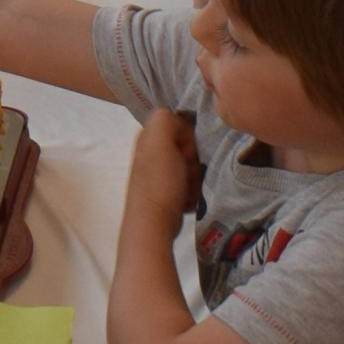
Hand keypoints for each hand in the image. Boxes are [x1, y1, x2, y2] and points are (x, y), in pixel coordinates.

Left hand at [124, 108, 203, 227]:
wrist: (154, 223)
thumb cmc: (159, 182)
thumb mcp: (160, 141)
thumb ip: (166, 120)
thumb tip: (180, 122)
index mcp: (149, 137)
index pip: (181, 125)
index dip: (189, 138)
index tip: (188, 153)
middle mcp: (152, 152)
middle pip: (189, 147)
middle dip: (193, 160)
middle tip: (187, 173)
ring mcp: (160, 173)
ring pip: (192, 167)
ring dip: (195, 178)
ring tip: (187, 190)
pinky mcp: (168, 192)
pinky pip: (190, 184)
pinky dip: (192, 191)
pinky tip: (187, 200)